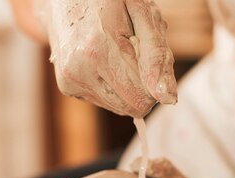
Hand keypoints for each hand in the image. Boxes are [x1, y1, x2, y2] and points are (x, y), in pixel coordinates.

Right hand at [36, 0, 177, 117]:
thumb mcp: (142, 15)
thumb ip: (156, 57)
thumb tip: (168, 98)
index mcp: (98, 50)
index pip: (143, 98)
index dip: (153, 79)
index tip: (144, 51)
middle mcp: (79, 70)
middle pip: (132, 107)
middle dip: (141, 84)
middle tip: (132, 51)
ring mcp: (70, 81)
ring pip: (119, 107)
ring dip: (126, 85)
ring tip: (115, 52)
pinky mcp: (66, 86)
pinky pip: (104, 101)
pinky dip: (110, 84)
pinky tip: (103, 59)